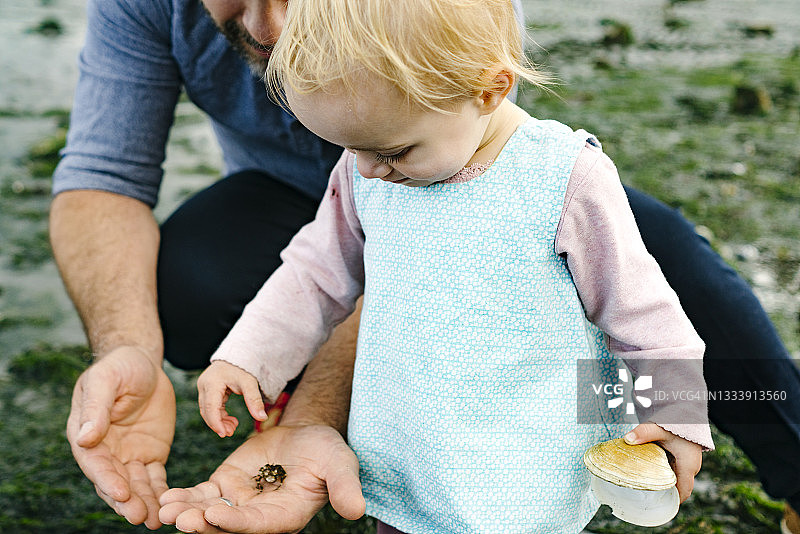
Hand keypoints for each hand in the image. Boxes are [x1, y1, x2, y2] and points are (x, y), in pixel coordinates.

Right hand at [66, 346, 175, 528]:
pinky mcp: (151, 454)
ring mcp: (128, 455)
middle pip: (115, 482)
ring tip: (156, 521)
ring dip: (145, 503)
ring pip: (135, 485)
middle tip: (140, 518)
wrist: (144, 362)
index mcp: (86, 435)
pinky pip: (155, 477)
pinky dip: (161, 492)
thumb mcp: (107, 381)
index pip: (96, 463)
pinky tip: (171, 504)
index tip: (121, 494)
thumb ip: (96, 409)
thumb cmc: (120, 367)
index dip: (107, 480)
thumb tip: (83, 438)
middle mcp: (106, 451)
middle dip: (127, 501)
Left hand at [159, 424, 364, 532]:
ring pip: (208, 512)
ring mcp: (239, 502)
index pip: (256, 524)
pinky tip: (166, 497)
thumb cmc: (327, 451)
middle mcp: (258, 517)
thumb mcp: (339, 464)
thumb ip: (345, 486)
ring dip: (187, 512)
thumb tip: (357, 510)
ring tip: (165, 509)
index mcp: (285, 517)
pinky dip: (185, 498)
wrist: (308, 434)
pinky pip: (202, 496)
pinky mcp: (225, 485)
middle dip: (202, 523)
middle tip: (179, 519)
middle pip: (226, 525)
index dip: (235, 522)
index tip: (215, 515)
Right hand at [197, 360, 267, 436]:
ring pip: (207, 410)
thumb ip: (254, 400)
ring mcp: (204, 387)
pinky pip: (210, 406)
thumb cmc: (243, 367)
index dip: (216, 422)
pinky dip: (219, 415)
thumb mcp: (250, 383)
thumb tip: (262, 418)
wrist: (238, 356)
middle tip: (231, 433)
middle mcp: (204, 384)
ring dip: (218, 421)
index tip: (224, 434)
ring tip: (233, 428)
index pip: (210, 407)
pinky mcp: (207, 390)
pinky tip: (230, 421)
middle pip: (206, 410)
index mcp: (212, 382)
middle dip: (217, 424)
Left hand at [624, 422, 701, 501]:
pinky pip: (674, 471)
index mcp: (688, 464)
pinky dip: (663, 474)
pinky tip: (649, 473)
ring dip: (663, 483)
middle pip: (678, 486)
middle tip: (646, 496)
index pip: (684, 490)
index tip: (660, 505)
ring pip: (675, 478)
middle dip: (665, 493)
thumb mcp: (659, 427)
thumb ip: (644, 433)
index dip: (674, 500)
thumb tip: (627, 439)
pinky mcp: (682, 458)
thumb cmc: (676, 420)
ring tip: (645, 487)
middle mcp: (691, 466)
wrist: (686, 411)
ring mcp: (687, 462)